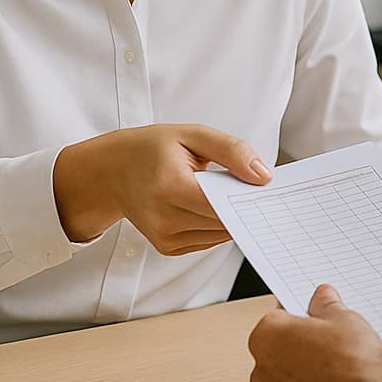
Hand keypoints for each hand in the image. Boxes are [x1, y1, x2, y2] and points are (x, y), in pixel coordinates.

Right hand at [54, 123, 270, 253]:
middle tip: (256, 189)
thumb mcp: (193, 135)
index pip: (223, 204)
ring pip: (219, 235)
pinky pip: (207, 241)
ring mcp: (164, 237)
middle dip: (243, 207)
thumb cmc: (152, 149)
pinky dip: (216, 225)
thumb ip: (232, 152)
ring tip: (230, 193)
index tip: (268, 189)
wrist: (113, 171)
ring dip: (231, 217)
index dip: (248, 198)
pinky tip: (211, 206)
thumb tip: (263, 177)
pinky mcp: (167, 247)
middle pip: (223, 222)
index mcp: (169, 186)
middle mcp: (164, 218)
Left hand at [248, 284, 381, 381]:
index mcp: (267, 336)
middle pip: (282, 348)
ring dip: (308, 373)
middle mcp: (262, 370)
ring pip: (290, 379)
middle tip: (334, 342)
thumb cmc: (351, 370)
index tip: (319, 316)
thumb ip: (327, 305)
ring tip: (341, 370)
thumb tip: (323, 298)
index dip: (305, 315)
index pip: (280, 315)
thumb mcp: (345, 319)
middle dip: (304, 344)